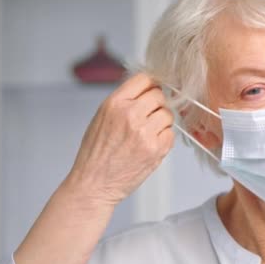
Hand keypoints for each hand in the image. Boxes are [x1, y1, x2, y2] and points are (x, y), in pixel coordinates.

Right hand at [67, 73, 174, 205]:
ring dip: (162, 122)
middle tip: (149, 117)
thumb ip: (124, 101)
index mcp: (115, 103)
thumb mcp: (101, 117)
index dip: (150, 85)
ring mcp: (145, 131)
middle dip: (157, 105)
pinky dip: (164, 138)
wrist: (93, 184)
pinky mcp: (156, 148)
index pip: (144, 79)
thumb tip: (147, 89)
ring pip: (168, 114)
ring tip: (147, 134)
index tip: (151, 92)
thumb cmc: (95, 154)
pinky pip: (170, 134)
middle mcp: (131, 114)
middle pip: (159, 95)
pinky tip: (150, 145)